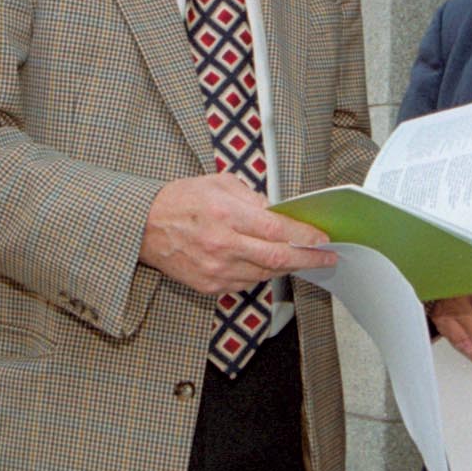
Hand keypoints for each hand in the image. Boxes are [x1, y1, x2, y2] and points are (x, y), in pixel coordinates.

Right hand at [140, 174, 335, 296]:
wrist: (144, 227)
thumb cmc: (180, 201)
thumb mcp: (218, 184)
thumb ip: (253, 198)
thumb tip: (280, 213)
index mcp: (226, 215)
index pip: (278, 230)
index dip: (305, 236)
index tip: (323, 239)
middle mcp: (223, 245)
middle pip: (278, 258)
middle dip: (308, 258)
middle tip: (327, 257)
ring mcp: (216, 270)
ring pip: (265, 274)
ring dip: (284, 266)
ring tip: (295, 256)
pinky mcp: (210, 286)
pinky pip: (247, 283)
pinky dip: (260, 273)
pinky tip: (260, 262)